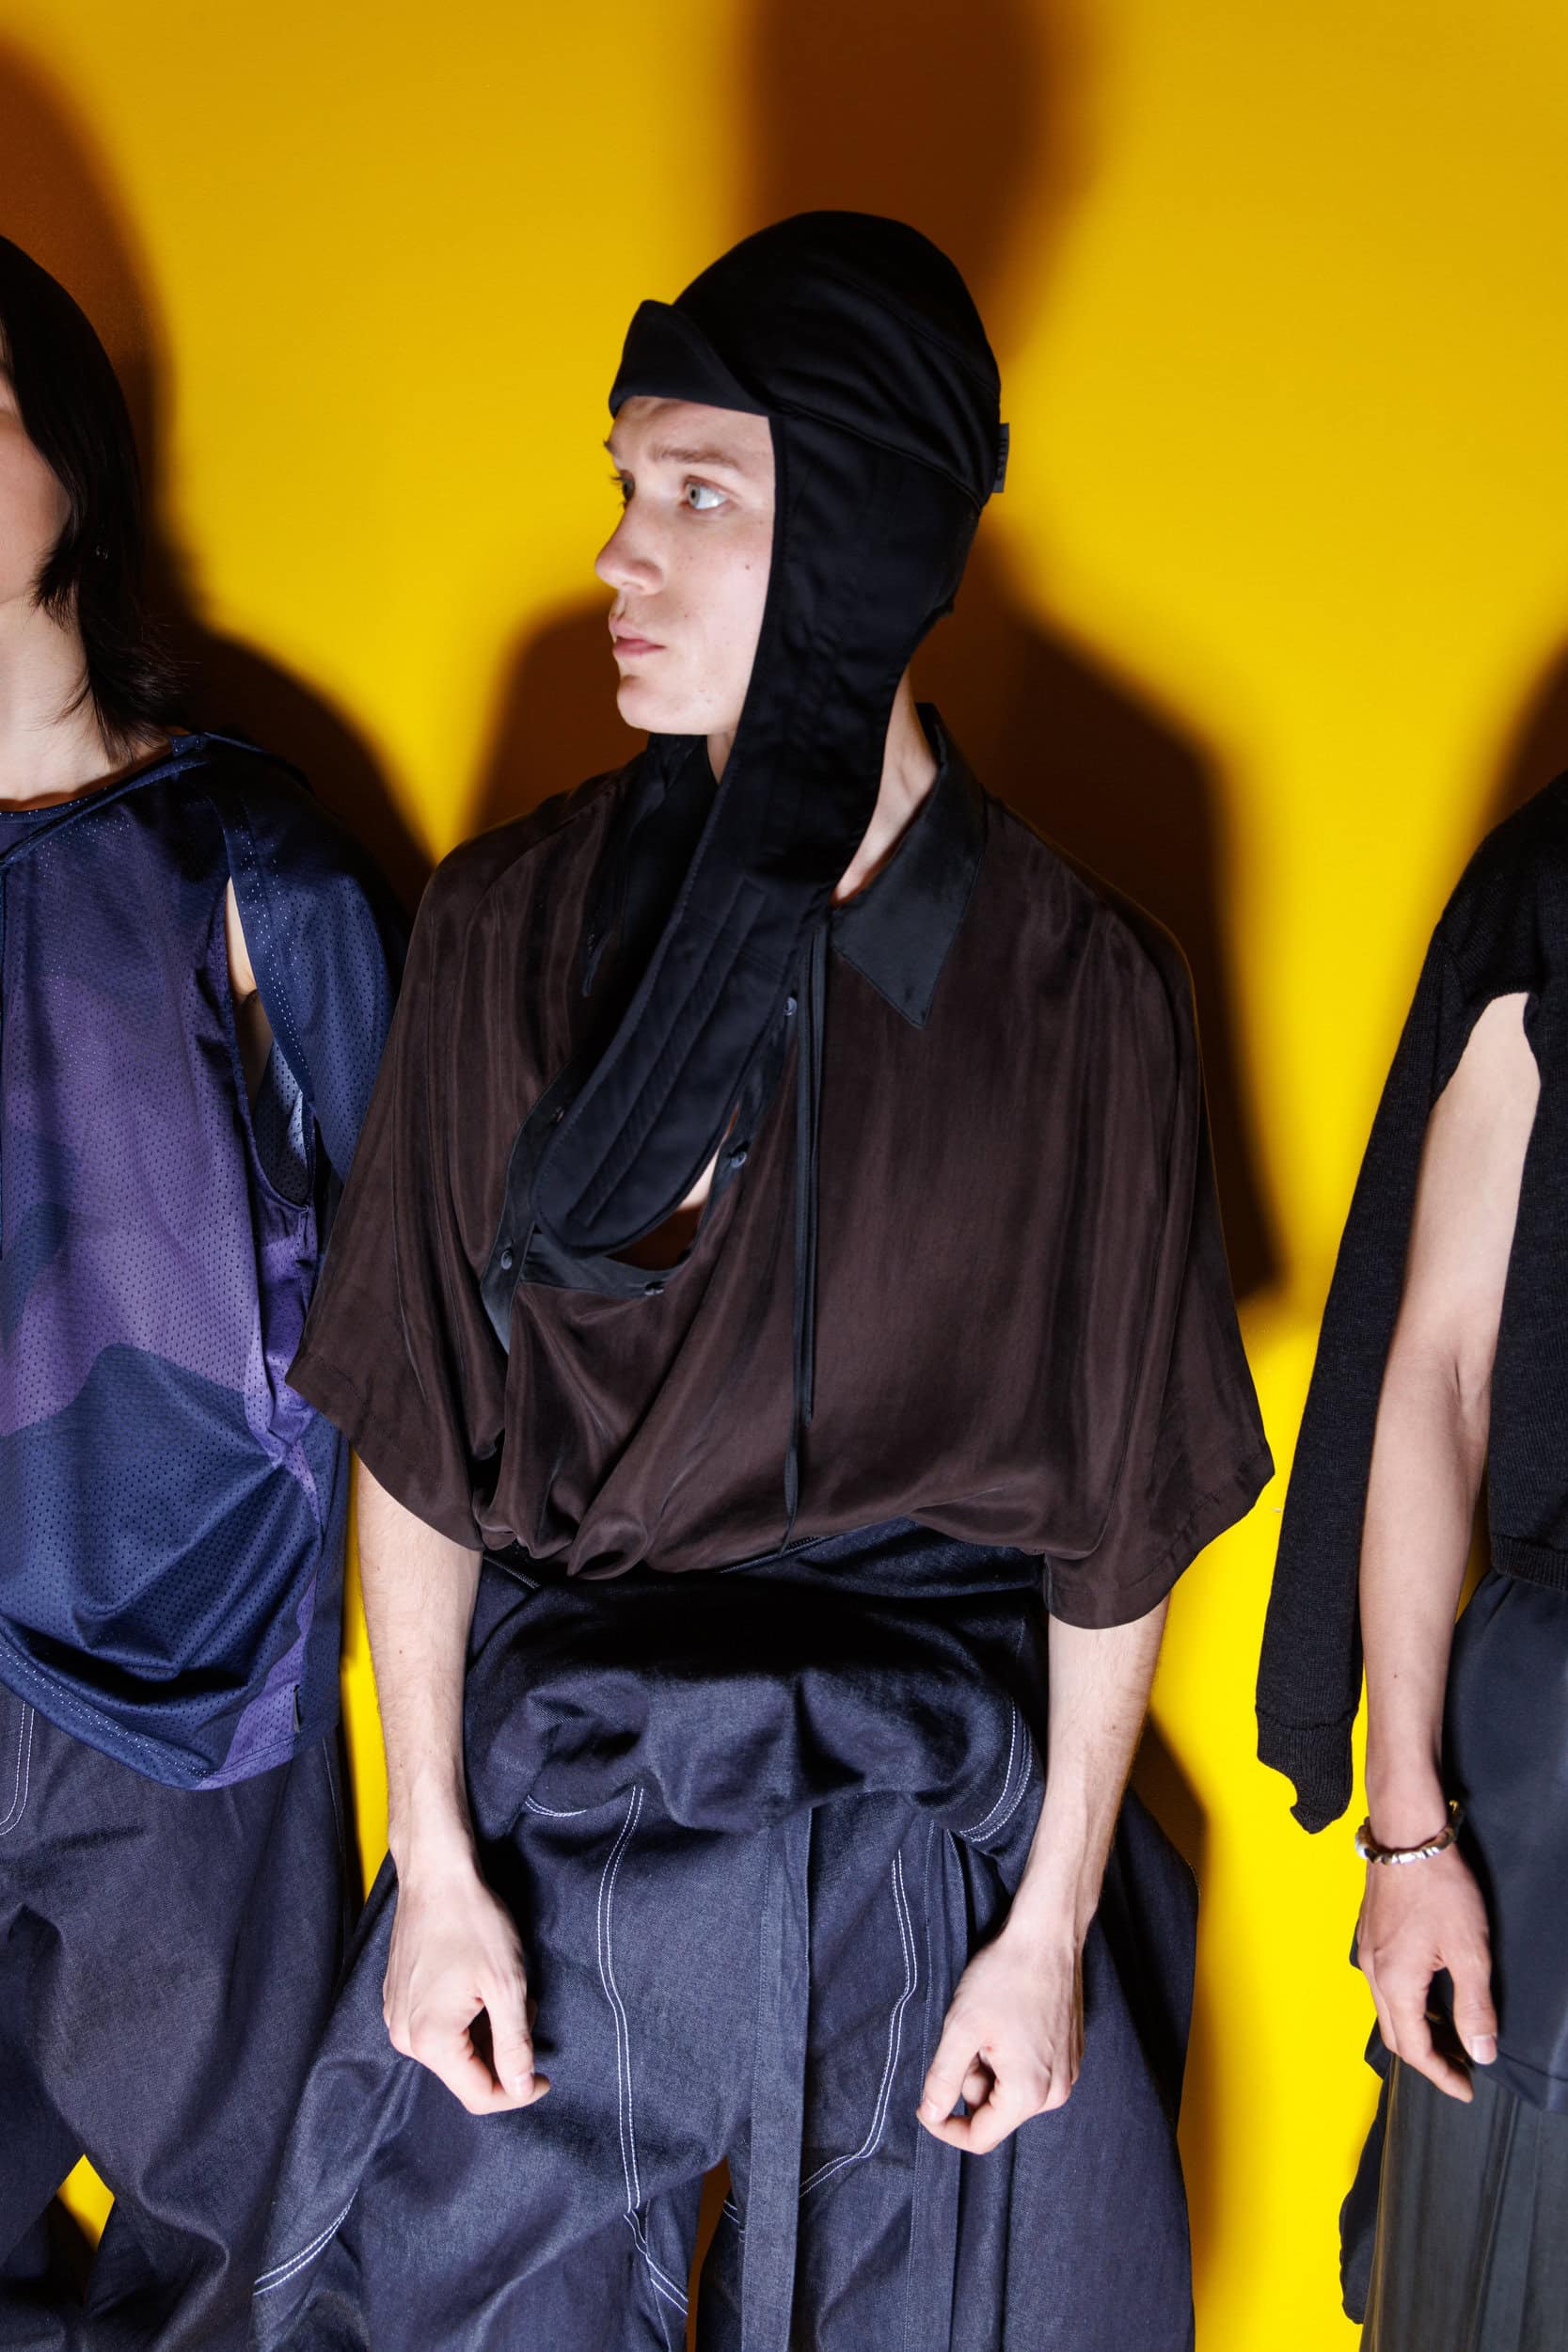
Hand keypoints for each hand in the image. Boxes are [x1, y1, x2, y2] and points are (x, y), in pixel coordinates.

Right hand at [383, 1848, 549, 2115]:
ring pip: (453, 2050)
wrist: (436, 1874)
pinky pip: (437, 2028)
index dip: (519, 2092)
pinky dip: (466, 2019)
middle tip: (528, 2008)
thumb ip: (515, 2045)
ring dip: (487, 2032)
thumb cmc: (472, 1922)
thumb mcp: (507, 1986)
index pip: (478, 2094)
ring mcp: (396, 2016)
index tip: (547, 2077)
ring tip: (504, 1989)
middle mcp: (404, 2036)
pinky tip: (480, 1984)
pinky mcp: (397, 1998)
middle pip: (465, 2073)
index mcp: (429, 2040)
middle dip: (504, 2051)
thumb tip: (522, 2088)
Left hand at [917, 1921, 1083, 2152]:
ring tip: (991, 2025)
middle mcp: (1055, 2093)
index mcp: (1029, 2094)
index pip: (981, 2137)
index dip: (946, 2127)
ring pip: (1010, 2091)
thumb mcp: (961, 2028)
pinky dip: (1011, 2056)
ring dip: (990, 2067)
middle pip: (995, 2111)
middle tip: (967, 2037)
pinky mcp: (1070, 2056)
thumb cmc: (1005, 1978)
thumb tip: (930, 2115)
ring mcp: (1067, 2074)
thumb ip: (943, 2079)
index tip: (924, 2106)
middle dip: (971, 2080)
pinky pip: (1030, 2074)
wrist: (1047, 1937)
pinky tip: (1010, 2021)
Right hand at [1356, 1844, 1496, 2101]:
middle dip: (1429, 2058)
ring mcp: (1367, 1953)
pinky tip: (1429, 1995)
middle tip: (1461, 2067)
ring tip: (1452, 2035)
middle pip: (1396, 2035)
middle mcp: (1373, 1973)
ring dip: (1418, 2030)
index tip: (1465, 2089)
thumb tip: (1481, 2052)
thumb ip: (1475, 2006)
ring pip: (1387, 2010)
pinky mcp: (1369, 1935)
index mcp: (1396, 1984)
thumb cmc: (1438, 1887)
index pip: (1416, 2049)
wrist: (1405, 1835)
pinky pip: (1382, 1986)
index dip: (1442, 2075)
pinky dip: (1406, 2005)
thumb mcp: (1470, 1951)